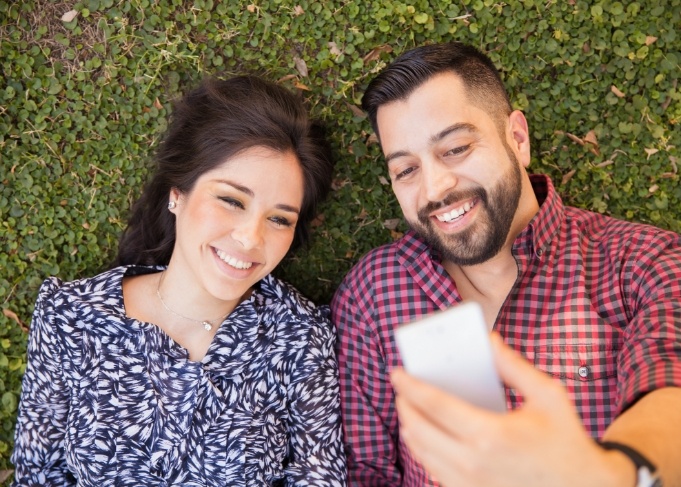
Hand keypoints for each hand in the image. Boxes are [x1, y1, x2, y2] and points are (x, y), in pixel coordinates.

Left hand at [390, 333, 634, 486]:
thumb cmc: (566, 440)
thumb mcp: (548, 396)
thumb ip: (513, 366)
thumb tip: (488, 341)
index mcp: (491, 434)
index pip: (434, 405)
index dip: (410, 386)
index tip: (396, 372)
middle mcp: (474, 463)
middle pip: (419, 430)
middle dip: (404, 405)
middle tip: (401, 388)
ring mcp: (470, 485)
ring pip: (421, 453)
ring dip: (410, 427)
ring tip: (410, 407)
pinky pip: (434, 472)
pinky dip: (423, 450)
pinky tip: (426, 434)